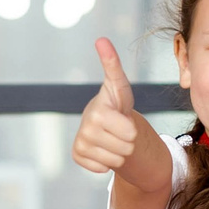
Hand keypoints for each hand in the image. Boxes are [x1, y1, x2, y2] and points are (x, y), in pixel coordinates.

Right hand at [71, 39, 141, 176]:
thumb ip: (112, 64)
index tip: (120, 117)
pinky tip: (103, 148)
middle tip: (119, 130)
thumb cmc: (115, 103)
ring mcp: (80, 143)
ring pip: (115, 161)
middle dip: (127, 142)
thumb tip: (101, 39)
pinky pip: (102, 169)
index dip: (131, 128)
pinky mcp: (77, 155)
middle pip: (125, 149)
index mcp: (98, 111)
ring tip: (112, 138)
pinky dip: (106, 162)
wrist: (103, 123)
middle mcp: (85, 127)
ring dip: (118, 152)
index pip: (130, 133)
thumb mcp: (119, 85)